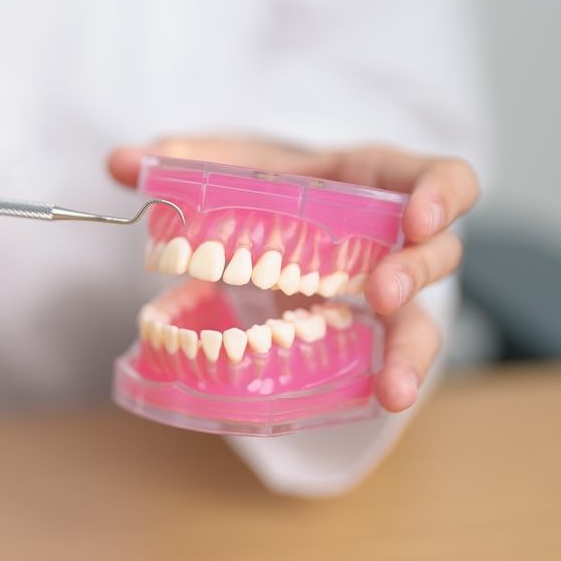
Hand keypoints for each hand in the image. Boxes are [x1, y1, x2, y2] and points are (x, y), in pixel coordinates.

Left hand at [108, 138, 477, 411]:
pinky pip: (385, 355)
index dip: (441, 195)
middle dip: (416, 273)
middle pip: (437, 254)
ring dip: (412, 352)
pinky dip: (382, 379)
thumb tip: (118, 161)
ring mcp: (384, 290)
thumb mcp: (236, 161)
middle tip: (379, 294)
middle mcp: (393, 238)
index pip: (439, 178)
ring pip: (421, 318)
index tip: (417, 216)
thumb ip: (183, 157)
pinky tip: (373, 403)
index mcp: (374, 180)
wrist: (275, 212)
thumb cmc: (272, 180)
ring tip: (393, 388)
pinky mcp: (362, 332)